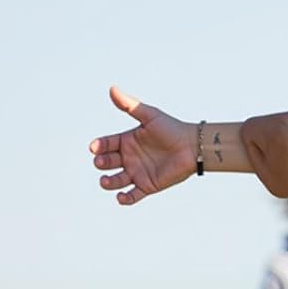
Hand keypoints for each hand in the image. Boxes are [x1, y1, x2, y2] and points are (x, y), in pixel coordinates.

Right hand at [89, 86, 197, 204]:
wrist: (193, 147)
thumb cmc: (172, 129)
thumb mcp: (149, 116)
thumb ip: (130, 105)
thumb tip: (112, 89)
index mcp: (127, 141)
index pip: (106, 144)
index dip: (99, 146)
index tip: (94, 148)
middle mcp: (129, 158)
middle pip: (107, 162)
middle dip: (101, 163)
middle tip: (101, 162)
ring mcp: (137, 173)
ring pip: (116, 181)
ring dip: (108, 182)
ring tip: (105, 181)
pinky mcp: (147, 186)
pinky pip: (132, 196)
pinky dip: (125, 199)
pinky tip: (121, 198)